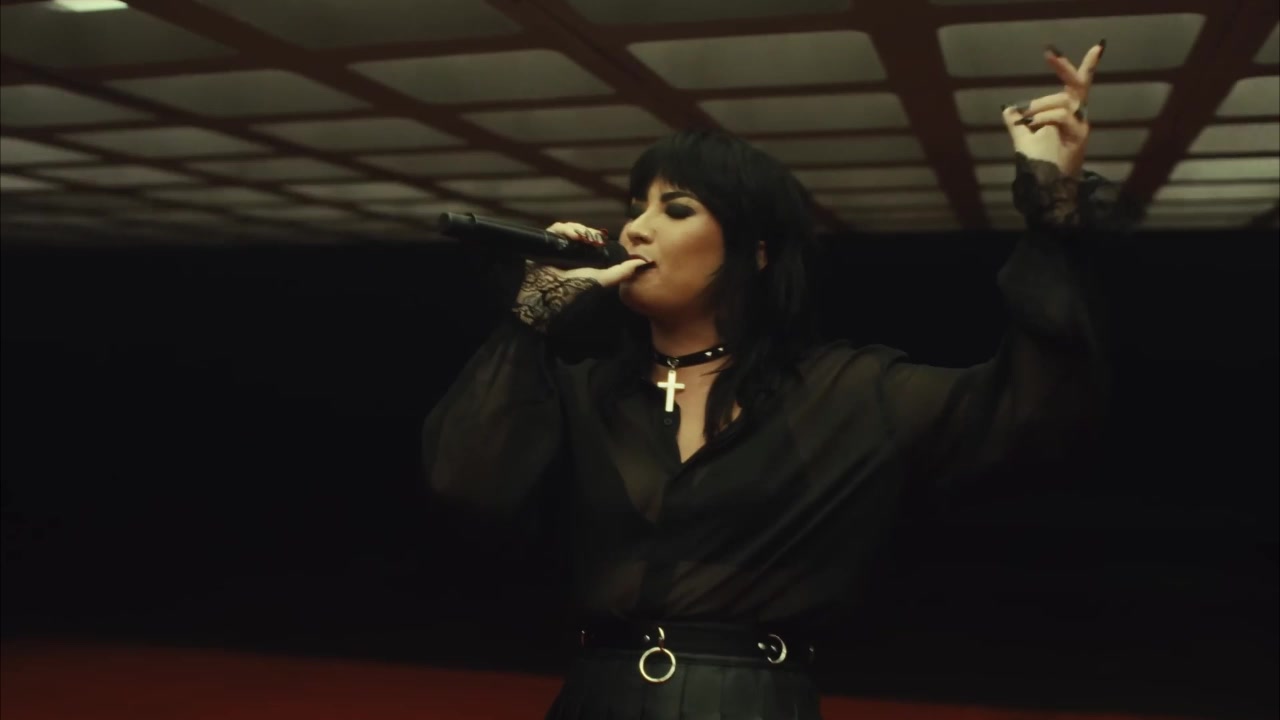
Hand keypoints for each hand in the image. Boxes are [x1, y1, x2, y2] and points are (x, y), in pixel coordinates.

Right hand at [542, 221, 648, 287]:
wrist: (550, 293)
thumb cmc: (575, 287)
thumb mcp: (602, 279)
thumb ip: (621, 272)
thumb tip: (641, 263)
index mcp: (581, 258)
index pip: (589, 240)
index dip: (594, 236)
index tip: (599, 238)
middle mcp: (569, 251)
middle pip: (579, 233)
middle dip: (586, 232)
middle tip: (592, 237)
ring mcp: (556, 247)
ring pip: (568, 230)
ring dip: (577, 229)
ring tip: (582, 236)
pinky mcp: (545, 242)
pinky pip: (555, 230)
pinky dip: (564, 229)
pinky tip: (572, 236)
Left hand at [1002, 41, 1104, 178]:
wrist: (1046, 188)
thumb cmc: (1039, 164)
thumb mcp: (1023, 138)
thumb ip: (1017, 123)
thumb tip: (1008, 108)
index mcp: (1068, 113)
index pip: (1077, 85)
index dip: (1079, 66)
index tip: (1079, 48)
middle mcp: (1078, 116)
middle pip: (1078, 84)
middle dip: (1064, 67)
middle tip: (1050, 53)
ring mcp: (1081, 126)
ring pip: (1063, 101)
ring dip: (1039, 106)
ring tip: (1025, 119)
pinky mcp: (1079, 136)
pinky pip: (1062, 116)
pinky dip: (1043, 117)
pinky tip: (1031, 125)